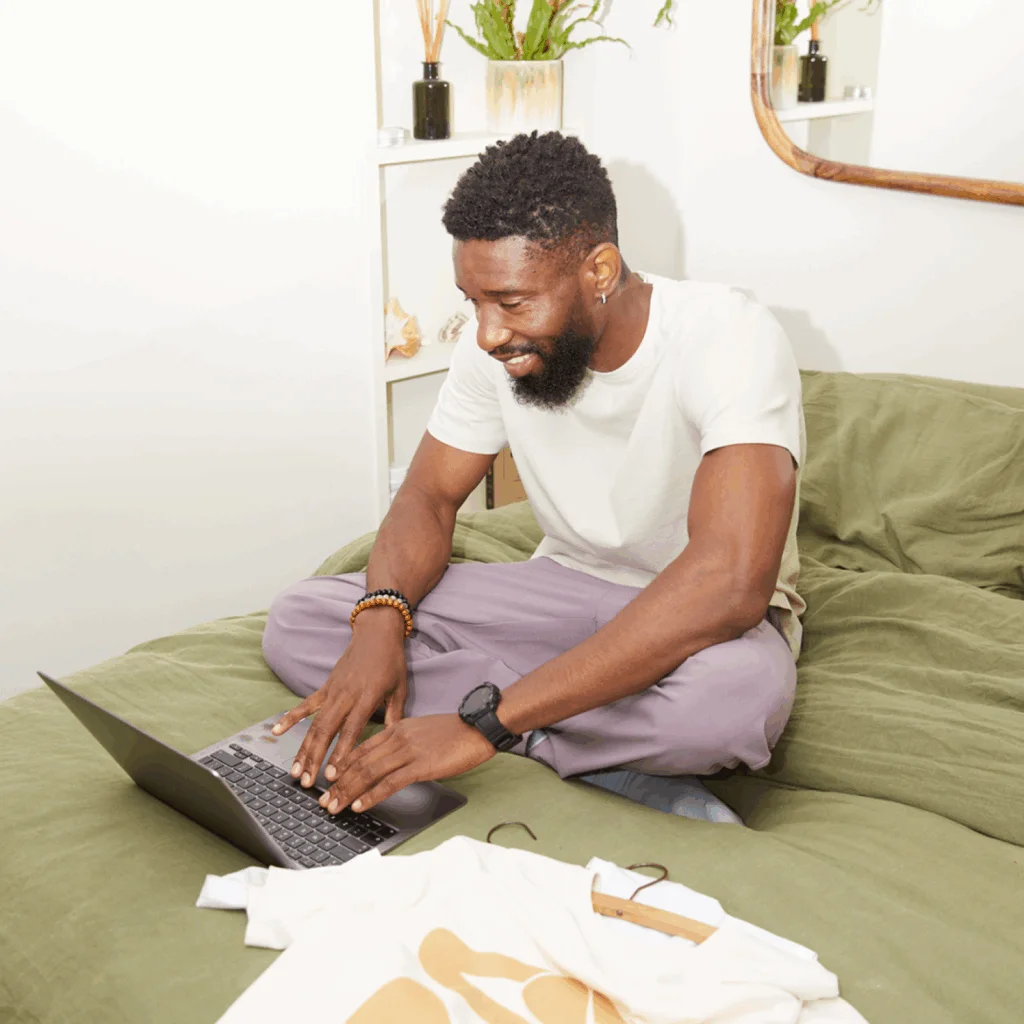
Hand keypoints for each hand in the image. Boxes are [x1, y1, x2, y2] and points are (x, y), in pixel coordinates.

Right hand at [272, 611, 407, 788]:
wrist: (376, 633)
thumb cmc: (391, 661)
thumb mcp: (400, 688)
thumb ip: (396, 715)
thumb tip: (394, 740)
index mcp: (367, 697)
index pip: (351, 730)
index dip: (341, 753)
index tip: (332, 775)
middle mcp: (346, 695)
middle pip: (326, 732)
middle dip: (315, 759)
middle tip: (306, 783)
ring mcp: (333, 691)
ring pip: (314, 724)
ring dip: (303, 748)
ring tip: (295, 771)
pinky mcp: (325, 687)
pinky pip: (305, 705)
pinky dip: (290, 718)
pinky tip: (276, 731)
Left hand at [318, 714, 494, 814]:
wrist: (477, 727)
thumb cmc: (455, 732)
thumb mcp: (422, 731)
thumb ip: (403, 742)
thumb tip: (390, 760)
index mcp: (397, 728)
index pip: (361, 748)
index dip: (342, 766)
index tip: (329, 780)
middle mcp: (397, 738)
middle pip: (359, 762)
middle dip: (338, 783)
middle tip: (323, 800)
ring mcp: (408, 751)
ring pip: (368, 773)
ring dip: (348, 792)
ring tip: (334, 806)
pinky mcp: (420, 766)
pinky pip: (389, 783)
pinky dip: (371, 796)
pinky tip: (360, 806)